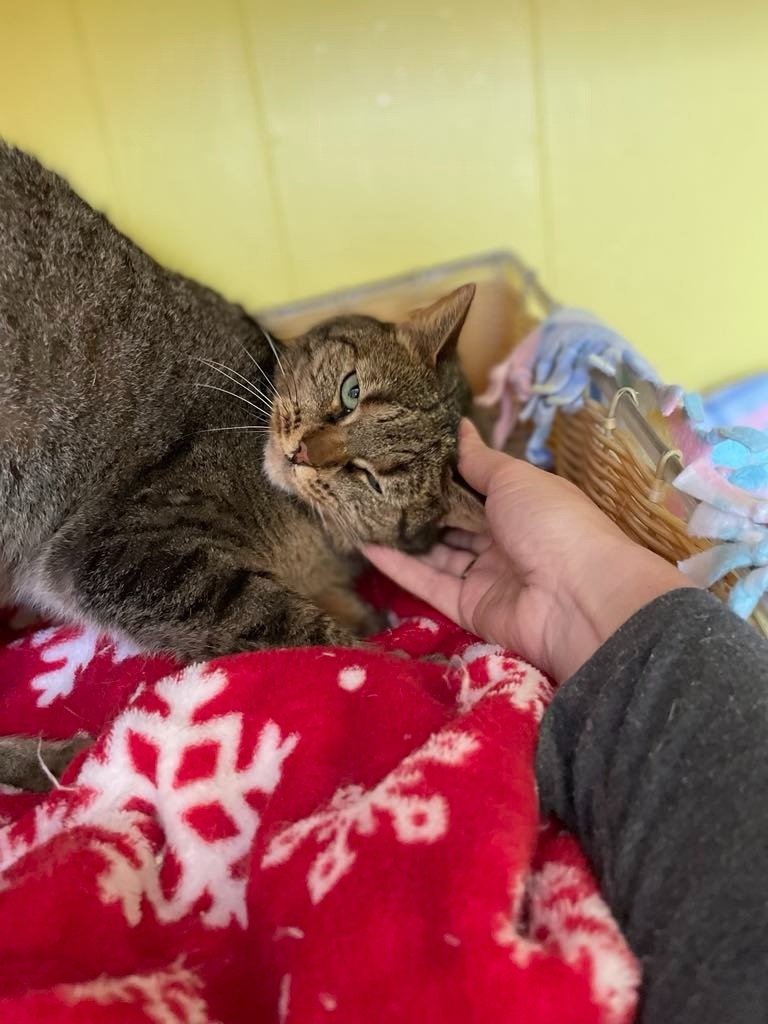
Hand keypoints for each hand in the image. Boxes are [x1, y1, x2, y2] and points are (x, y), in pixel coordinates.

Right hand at [365, 420, 689, 681]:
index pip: (476, 488)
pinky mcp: (467, 609)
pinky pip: (428, 584)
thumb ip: (479, 460)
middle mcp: (504, 541)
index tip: (403, 453)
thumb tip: (459, 424)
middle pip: (454, 522)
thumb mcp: (514, 478)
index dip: (443, 474)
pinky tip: (365, 544)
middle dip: (419, 505)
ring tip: (361, 509)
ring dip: (403, 535)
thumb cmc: (551, 522)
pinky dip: (399, 567)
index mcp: (522, 506)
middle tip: (372, 480)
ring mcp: (486, 577)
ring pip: (437, 554)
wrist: (577, 596)